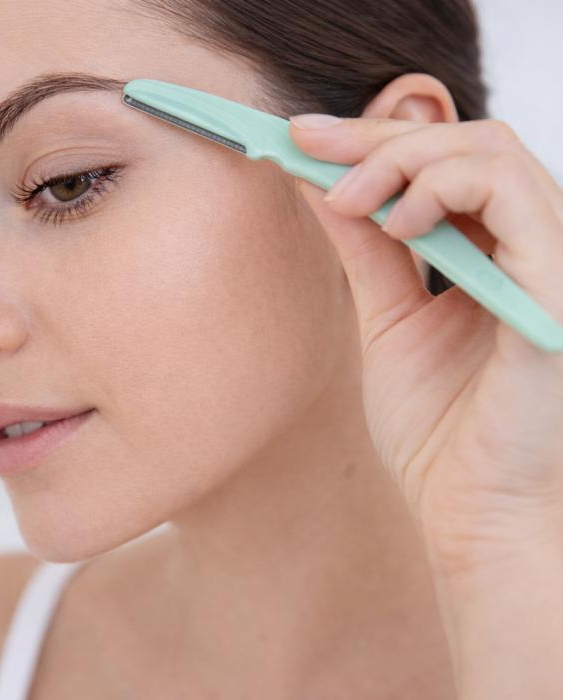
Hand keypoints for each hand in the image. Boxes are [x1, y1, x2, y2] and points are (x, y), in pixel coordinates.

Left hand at [289, 115, 562, 696]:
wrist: (467, 507)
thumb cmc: (437, 429)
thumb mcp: (387, 319)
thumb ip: (365, 250)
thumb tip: (321, 186)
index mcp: (492, 255)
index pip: (440, 165)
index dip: (369, 141)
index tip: (298, 138)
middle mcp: (529, 247)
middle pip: (465, 144)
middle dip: (377, 138)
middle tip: (305, 147)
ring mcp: (551, 262)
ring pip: (491, 154)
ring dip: (406, 161)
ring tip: (350, 199)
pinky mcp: (558, 290)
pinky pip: (514, 201)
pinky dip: (446, 192)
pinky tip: (395, 223)